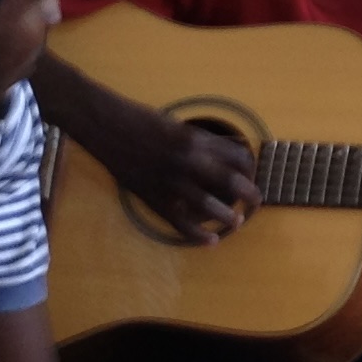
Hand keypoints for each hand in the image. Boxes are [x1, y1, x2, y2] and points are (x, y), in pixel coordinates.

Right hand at [88, 108, 258, 245]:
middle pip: (233, 182)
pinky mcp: (154, 197)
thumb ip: (200, 143)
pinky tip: (211, 241)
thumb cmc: (140, 120)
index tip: (251, 174)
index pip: (238, 157)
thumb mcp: (178, 125)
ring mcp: (171, 181)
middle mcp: (189, 160)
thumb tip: (224, 157)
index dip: (250, 167)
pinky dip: (198, 235)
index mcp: (197, 139)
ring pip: (210, 206)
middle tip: (256, 202)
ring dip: (228, 216)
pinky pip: (181, 222)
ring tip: (237, 221)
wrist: (105, 126)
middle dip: (250, 195)